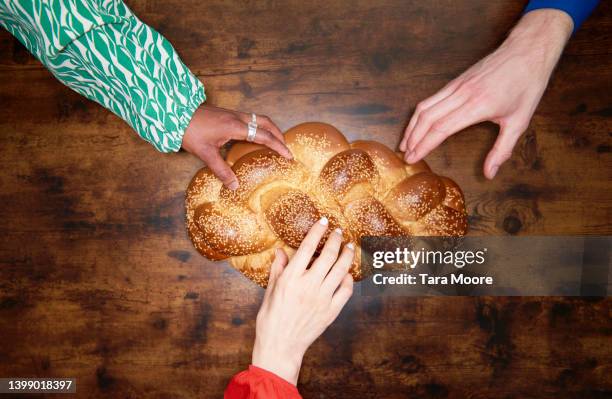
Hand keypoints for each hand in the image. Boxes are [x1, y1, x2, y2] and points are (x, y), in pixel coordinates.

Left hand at [182, 105, 291, 188]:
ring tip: (275, 142)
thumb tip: (235, 186)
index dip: (278, 145)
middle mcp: (237, 117)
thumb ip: (221, 170)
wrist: (175, 113)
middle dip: (279, 135)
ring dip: (270, 129)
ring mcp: (233, 114)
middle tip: (286, 148)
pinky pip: (250, 119)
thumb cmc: (189, 132)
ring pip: (259, 119)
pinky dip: (259, 127)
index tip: (289, 155)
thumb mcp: (205, 154)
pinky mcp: (228, 114)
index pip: (264, 135)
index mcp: (235, 126)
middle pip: (266, 123)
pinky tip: (255, 137)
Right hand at [252, 217, 354, 383]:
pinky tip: (347, 273)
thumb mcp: (270, 291)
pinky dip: (348, 279)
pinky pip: (346, 291)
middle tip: (339, 231)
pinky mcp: (331, 311)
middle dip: (335, 239)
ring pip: (340, 270)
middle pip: (328, 255)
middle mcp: (308, 286)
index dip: (317, 231)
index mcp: (291, 279)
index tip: (323, 221)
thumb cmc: (271, 320)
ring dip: (346, 255)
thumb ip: (278, 269)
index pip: (307, 247)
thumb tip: (280, 250)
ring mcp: (322, 299)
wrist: (280, 347)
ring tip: (349, 246)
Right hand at [400, 9, 572, 178]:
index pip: (441, 128)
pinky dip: (419, 114)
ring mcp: (457, 85)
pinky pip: (431, 99)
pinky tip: (417, 125)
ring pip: (425, 107)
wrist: (528, 50)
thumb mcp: (520, 121)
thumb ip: (502, 150)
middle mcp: (463, 94)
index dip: (424, 145)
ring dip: (412, 126)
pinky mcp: (456, 81)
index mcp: (478, 106)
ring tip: (405, 143)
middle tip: (404, 156)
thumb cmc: (526, 85)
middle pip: (427, 118)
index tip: (413, 158)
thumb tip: (489, 173)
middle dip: (412, 139)